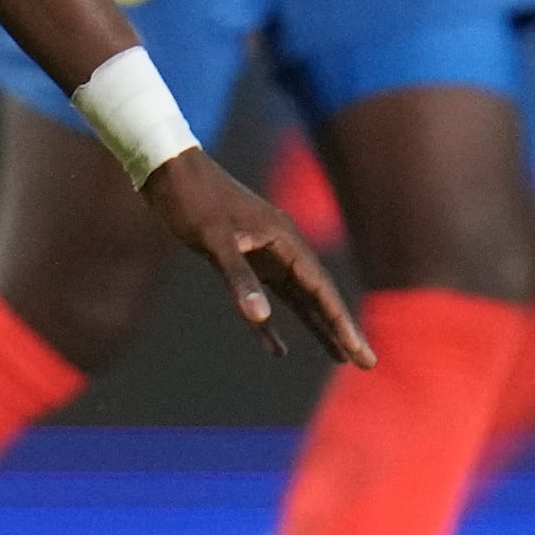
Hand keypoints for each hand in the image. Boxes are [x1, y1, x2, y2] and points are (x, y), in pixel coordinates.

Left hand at [137, 147, 376, 365]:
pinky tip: (276, 349)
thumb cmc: (193, 201)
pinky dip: (269, 325)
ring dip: (317, 327)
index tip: (361, 351)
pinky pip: (265, 298)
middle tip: (366, 362)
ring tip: (340, 357)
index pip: (321, 289)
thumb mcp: (214, 240)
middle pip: (318, 297)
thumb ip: (238, 278)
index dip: (341, 322)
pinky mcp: (243, 260)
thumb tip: (260, 318)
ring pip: (298, 300)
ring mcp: (264, 254)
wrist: (168, 172)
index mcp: (284, 240)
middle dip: (341, 329)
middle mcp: (282, 248)